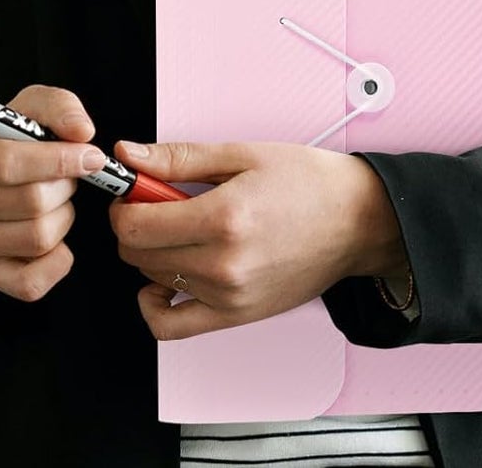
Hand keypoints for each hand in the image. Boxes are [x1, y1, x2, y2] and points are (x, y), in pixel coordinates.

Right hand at [0, 84, 105, 301]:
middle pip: (30, 202)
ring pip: (38, 238)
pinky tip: (59, 236)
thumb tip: (81, 132)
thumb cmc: (21, 136)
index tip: (91, 155)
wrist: (6, 172)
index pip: (6, 164)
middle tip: (70, 175)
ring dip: (65, 216)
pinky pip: (31, 283)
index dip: (58, 160)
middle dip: (66, 185)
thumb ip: (60, 107)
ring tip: (58, 199)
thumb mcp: (35, 106)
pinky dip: (58, 260)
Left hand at [108, 139, 407, 340]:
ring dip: (152, 253)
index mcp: (223, 218)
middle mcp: (223, 264)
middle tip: (157, 201)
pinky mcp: (236, 316)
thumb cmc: (309, 183)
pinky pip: (172, 327)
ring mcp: (229, 297)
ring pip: (152, 279)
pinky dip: (156, 304)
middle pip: (137, 253)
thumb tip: (129, 156)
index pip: (135, 224)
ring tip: (182, 227)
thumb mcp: (242, 154)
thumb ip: (178, 158)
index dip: (123, 202)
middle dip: (135, 223)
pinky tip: (166, 278)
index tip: (133, 189)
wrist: (358, 221)